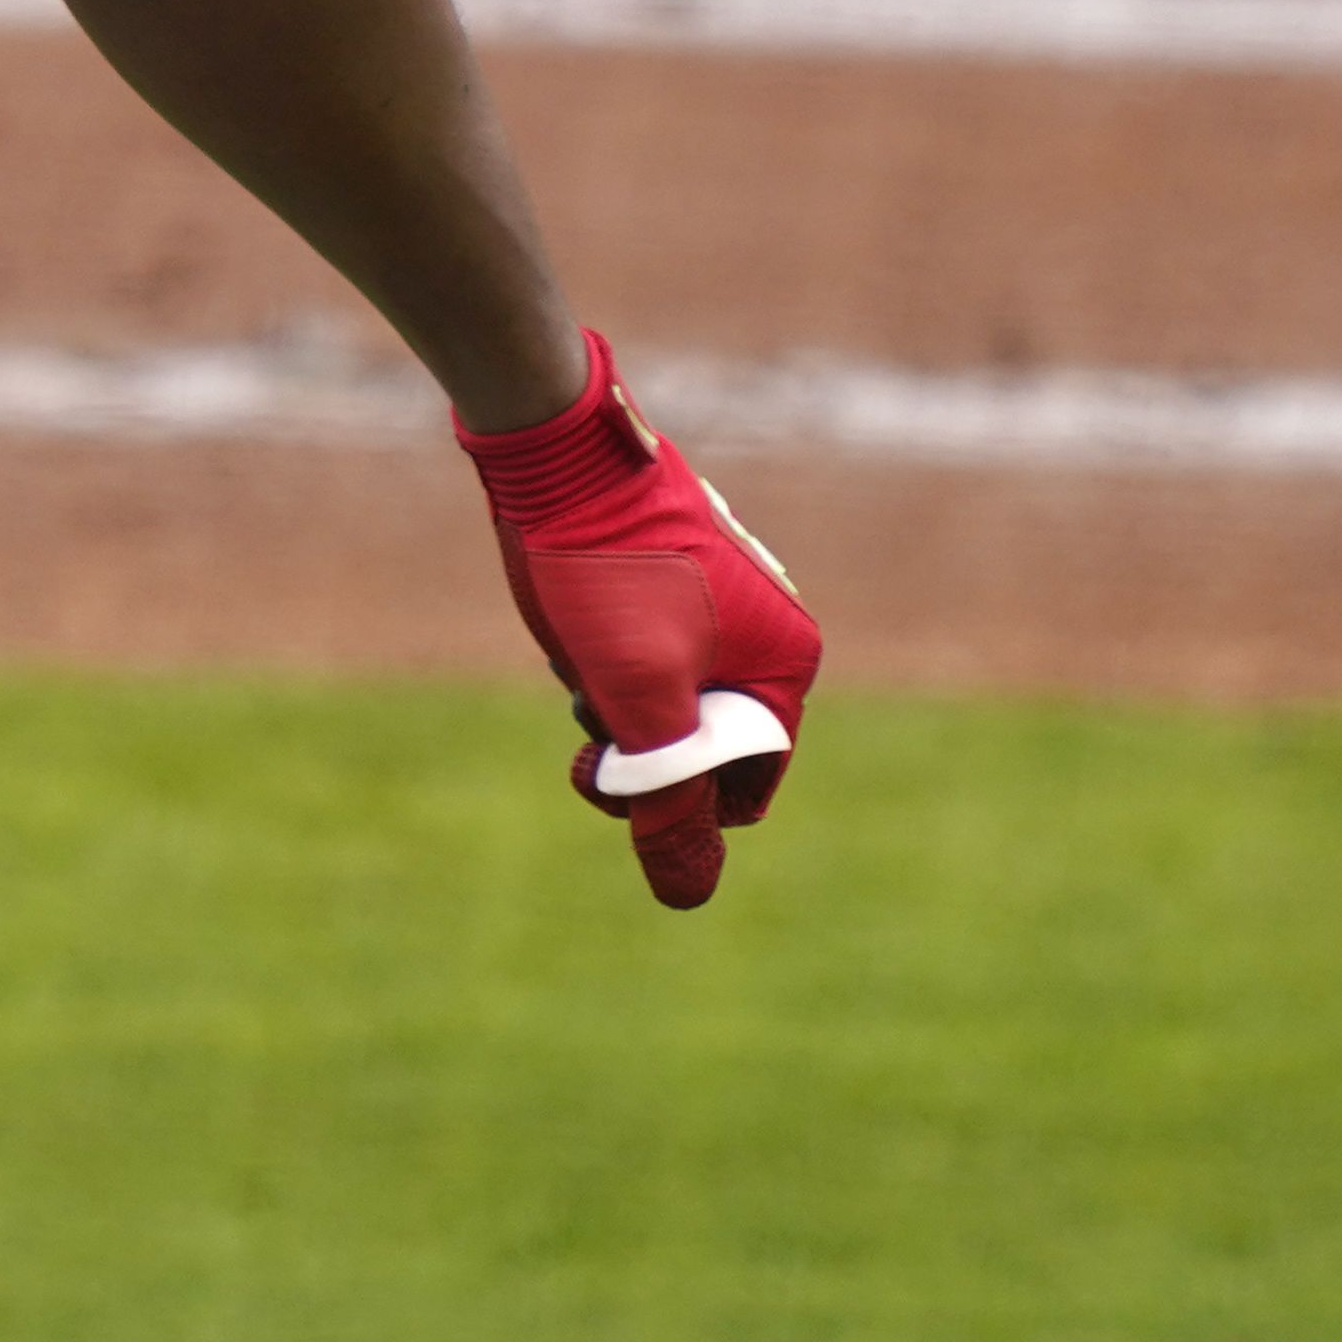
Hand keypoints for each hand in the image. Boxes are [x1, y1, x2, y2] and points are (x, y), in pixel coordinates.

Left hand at [456, 332, 821, 908]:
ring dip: (612, 698)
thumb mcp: (635, 698)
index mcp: (787, 662)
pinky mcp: (673, 580)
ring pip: (664, 702)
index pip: (740, 787)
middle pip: (702, 747)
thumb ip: (668, 797)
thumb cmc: (604, 567)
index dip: (671, 795)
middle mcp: (769, 631)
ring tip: (582, 644)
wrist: (554, 446)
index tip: (608, 761)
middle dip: (637, 740)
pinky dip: (602, 656)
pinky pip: (643, 655)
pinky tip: (576, 616)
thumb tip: (688, 895)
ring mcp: (720, 603)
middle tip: (585, 700)